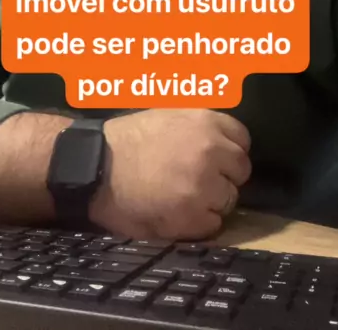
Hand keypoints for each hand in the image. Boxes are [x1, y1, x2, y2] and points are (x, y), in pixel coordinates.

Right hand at [89, 109, 250, 239]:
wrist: (96, 166)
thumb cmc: (129, 139)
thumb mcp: (169, 112)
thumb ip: (200, 121)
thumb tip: (223, 133)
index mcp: (206, 121)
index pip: (242, 139)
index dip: (227, 151)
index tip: (214, 159)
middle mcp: (211, 149)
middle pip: (240, 170)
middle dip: (223, 176)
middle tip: (197, 179)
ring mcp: (203, 184)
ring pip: (229, 199)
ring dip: (211, 200)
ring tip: (183, 197)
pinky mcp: (192, 215)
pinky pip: (213, 224)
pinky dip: (198, 223)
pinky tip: (177, 213)